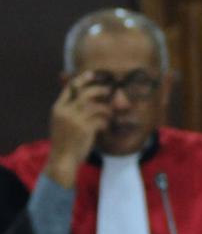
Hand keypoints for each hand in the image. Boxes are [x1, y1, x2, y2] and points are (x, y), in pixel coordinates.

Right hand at [45, 72, 111, 186]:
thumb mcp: (62, 123)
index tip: (92, 74)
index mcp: (58, 108)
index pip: (70, 88)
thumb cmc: (65, 142)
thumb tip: (90, 101)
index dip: (82, 79)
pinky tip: (106, 127)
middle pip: (85, 93)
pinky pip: (102, 120)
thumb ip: (71, 111)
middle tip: (110, 91)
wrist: (62, 159)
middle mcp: (65, 111)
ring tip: (111, 114)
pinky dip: (106, 122)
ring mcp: (75, 120)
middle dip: (100, 90)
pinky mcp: (85, 129)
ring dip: (107, 109)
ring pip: (97, 106)